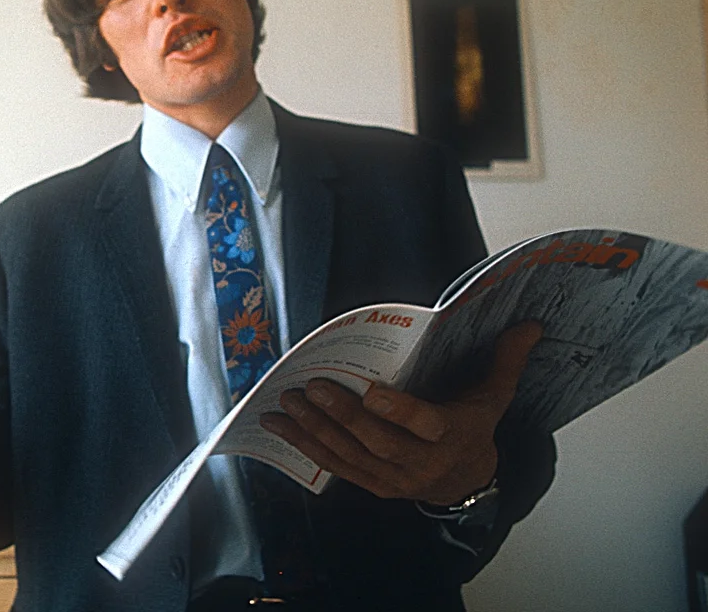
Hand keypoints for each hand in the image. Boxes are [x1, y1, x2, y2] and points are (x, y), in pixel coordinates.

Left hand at [259, 321, 541, 504]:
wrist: (468, 481)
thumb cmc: (474, 426)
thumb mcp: (494, 395)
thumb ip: (506, 359)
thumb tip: (530, 324)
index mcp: (451, 435)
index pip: (424, 424)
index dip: (398, 411)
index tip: (371, 390)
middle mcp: (421, 462)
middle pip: (378, 441)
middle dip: (342, 416)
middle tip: (312, 387)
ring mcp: (393, 478)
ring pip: (350, 455)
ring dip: (314, 430)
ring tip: (287, 402)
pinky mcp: (371, 485)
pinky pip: (335, 467)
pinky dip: (305, 446)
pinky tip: (279, 426)